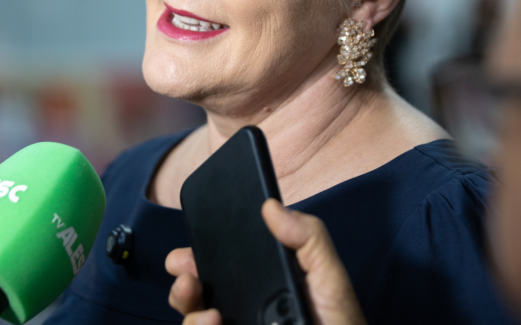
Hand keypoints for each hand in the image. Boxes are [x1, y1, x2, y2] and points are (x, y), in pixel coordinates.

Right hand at [166, 199, 366, 324]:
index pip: (218, 264)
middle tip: (188, 281)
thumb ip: (308, 236)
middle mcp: (242, 306)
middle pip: (195, 293)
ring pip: (193, 320)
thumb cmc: (339, 321)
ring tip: (210, 316)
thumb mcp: (329, 274)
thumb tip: (272, 206)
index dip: (195, 256)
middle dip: (182, 285)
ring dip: (189, 314)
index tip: (185, 254)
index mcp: (260, 280)